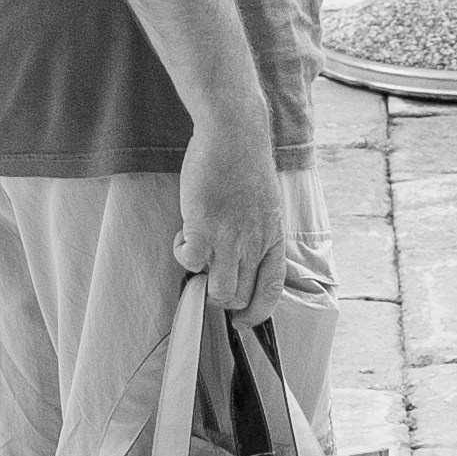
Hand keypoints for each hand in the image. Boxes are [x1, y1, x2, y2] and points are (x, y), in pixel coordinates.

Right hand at [176, 111, 285, 324]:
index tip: (242, 320)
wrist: (234, 135)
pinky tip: (184, 233)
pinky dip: (183, 254)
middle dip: (220, 295)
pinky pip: (190, 262)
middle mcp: (254, 245)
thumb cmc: (245, 165)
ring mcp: (229, 238)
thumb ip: (257, 234)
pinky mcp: (203, 226)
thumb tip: (241, 257)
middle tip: (207, 273)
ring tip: (196, 253)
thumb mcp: (265, 206)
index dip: (256, 313)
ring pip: (218, 290)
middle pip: (239, 296)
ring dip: (202, 281)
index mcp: (273, 239)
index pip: (271, 292)